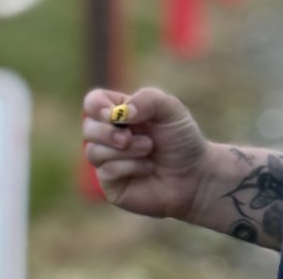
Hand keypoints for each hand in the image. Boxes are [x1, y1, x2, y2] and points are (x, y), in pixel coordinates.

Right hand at [82, 87, 211, 221]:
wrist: (194, 175)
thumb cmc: (182, 139)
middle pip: (88, 127)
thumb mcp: (170, 108)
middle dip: (108, 132)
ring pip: (93, 151)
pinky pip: (106, 171)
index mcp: (120, 112)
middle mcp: (109, 135)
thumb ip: (147, 99)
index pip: (92, 103)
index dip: (97, 107)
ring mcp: (109, 160)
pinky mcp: (111, 184)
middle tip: (130, 137)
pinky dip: (129, 166)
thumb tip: (120, 113)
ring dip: (124, 150)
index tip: (114, 114)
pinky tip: (147, 167)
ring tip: (148, 149)